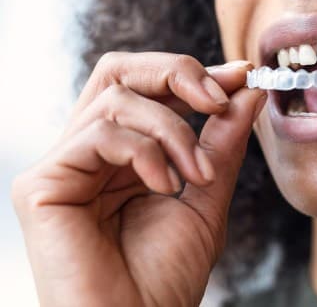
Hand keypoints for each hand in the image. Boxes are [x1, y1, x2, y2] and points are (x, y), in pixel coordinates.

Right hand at [12, 52, 265, 306]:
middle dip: (176, 73)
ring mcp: (64, 165)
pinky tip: (165, 186)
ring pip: (116, 97)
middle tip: (217, 99)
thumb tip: (246, 86)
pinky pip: (99, 134)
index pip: (147, 86)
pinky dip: (144, 152)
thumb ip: (223, 140)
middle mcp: (90, 151)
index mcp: (124, 152)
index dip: (192, 73)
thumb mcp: (208, 193)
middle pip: (120, 70)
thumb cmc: (167, 275)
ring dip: (172, 129)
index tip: (241, 75)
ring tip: (197, 174)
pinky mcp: (41, 185)